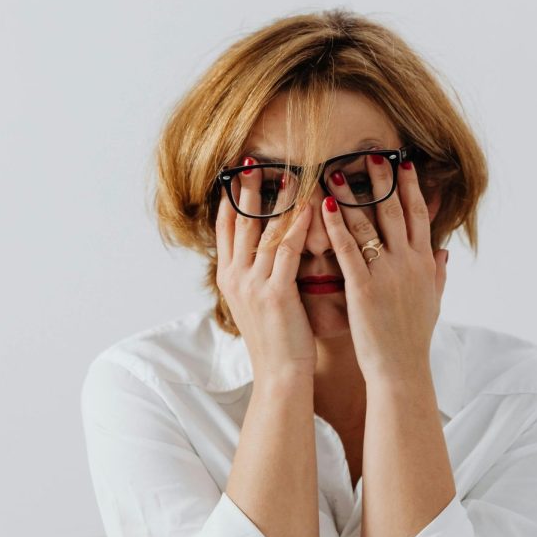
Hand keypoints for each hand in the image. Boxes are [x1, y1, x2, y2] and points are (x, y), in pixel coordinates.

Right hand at [214, 159, 316, 382]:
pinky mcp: (275, 294)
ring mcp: (252, 285)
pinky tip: (310, 206)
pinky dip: (299, 225)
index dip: (230, 198)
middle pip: (239, 222)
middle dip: (246, 189)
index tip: (236, 173)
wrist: (280, 376)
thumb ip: (259, 274)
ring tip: (290, 172)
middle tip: (253, 160)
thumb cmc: (277, 341)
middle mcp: (235, 277)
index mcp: (229, 279)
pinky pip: (287, 250)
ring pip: (264, 231)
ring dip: (278, 199)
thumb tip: (267, 248)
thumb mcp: (258, 304)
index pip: (225, 228)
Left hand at [321, 157, 447, 382]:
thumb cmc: (413, 339)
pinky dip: (336, 225)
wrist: (402, 370)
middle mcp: (408, 263)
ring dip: (352, 194)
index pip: (419, 215)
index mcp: (424, 263)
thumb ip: (438, 272)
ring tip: (336, 170)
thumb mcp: (433, 302)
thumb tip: (444, 250)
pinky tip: (324, 205)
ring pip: (369, 225)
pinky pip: (347, 250)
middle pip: (396, 211)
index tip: (403, 162)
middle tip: (371, 152)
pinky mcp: (363, 288)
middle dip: (384, 180)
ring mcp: (386, 274)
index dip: (411, 187)